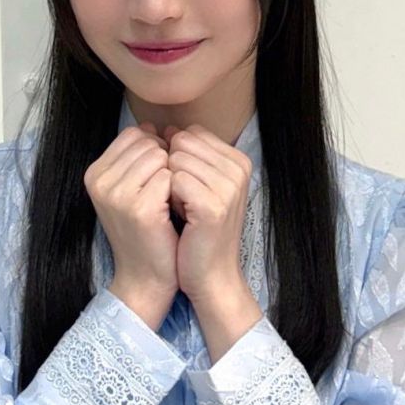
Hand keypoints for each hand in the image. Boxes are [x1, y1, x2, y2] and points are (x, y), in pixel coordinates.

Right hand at [83, 123, 177, 323]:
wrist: (146, 276)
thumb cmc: (145, 231)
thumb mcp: (131, 189)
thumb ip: (136, 157)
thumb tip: (152, 125)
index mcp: (94, 173)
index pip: (133, 134)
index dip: (155, 150)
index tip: (158, 179)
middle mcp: (98, 181)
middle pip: (147, 142)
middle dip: (165, 161)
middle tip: (165, 193)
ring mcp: (116, 194)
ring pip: (159, 155)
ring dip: (173, 175)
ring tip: (168, 201)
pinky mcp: (138, 208)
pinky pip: (169, 176)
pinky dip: (178, 190)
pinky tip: (174, 211)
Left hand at [159, 122, 253, 305]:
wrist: (210, 275)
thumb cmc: (199, 231)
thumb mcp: (200, 185)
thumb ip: (188, 155)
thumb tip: (165, 129)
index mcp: (238, 160)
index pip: (191, 133)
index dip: (177, 158)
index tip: (186, 188)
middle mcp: (239, 169)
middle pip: (181, 142)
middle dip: (171, 169)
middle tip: (183, 201)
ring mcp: (229, 186)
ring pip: (175, 159)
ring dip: (168, 184)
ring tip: (182, 210)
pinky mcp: (213, 205)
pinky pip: (173, 180)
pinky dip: (168, 197)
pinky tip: (180, 217)